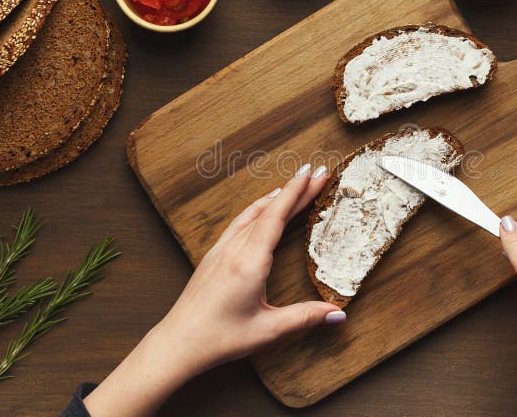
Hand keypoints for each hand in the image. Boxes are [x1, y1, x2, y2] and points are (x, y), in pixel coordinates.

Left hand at [84, 164, 344, 416]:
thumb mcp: (268, 331)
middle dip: (294, 189)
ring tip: (293, 188)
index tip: (313, 173)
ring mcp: (221, 250)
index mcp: (250, 261)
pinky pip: (239, 223)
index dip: (297, 192)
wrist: (177, 343)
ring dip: (275, 198)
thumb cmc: (220, 338)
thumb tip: (339, 314)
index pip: (277, 216)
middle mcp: (234, 249)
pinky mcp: (213, 257)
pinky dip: (257, 210)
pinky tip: (261, 212)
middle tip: (316, 173)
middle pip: (268, 209)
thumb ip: (305, 317)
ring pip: (252, 213)